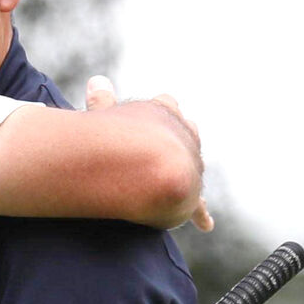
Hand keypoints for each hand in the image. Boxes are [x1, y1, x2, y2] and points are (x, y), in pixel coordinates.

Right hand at [84, 78, 212, 232]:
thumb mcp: (102, 116)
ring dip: (185, 170)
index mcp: (163, 110)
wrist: (140, 167)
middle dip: (176, 138)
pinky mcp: (190, 193)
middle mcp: (184, 133)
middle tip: (162, 147)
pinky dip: (200, 214)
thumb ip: (102, 101)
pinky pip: (198, 206)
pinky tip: (206, 224)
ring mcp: (190, 163)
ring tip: (175, 182)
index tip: (145, 122)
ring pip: (192, 165)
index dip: (156, 111)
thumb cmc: (113, 137)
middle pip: (185, 133)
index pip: (165, 105)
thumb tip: (97, 79)